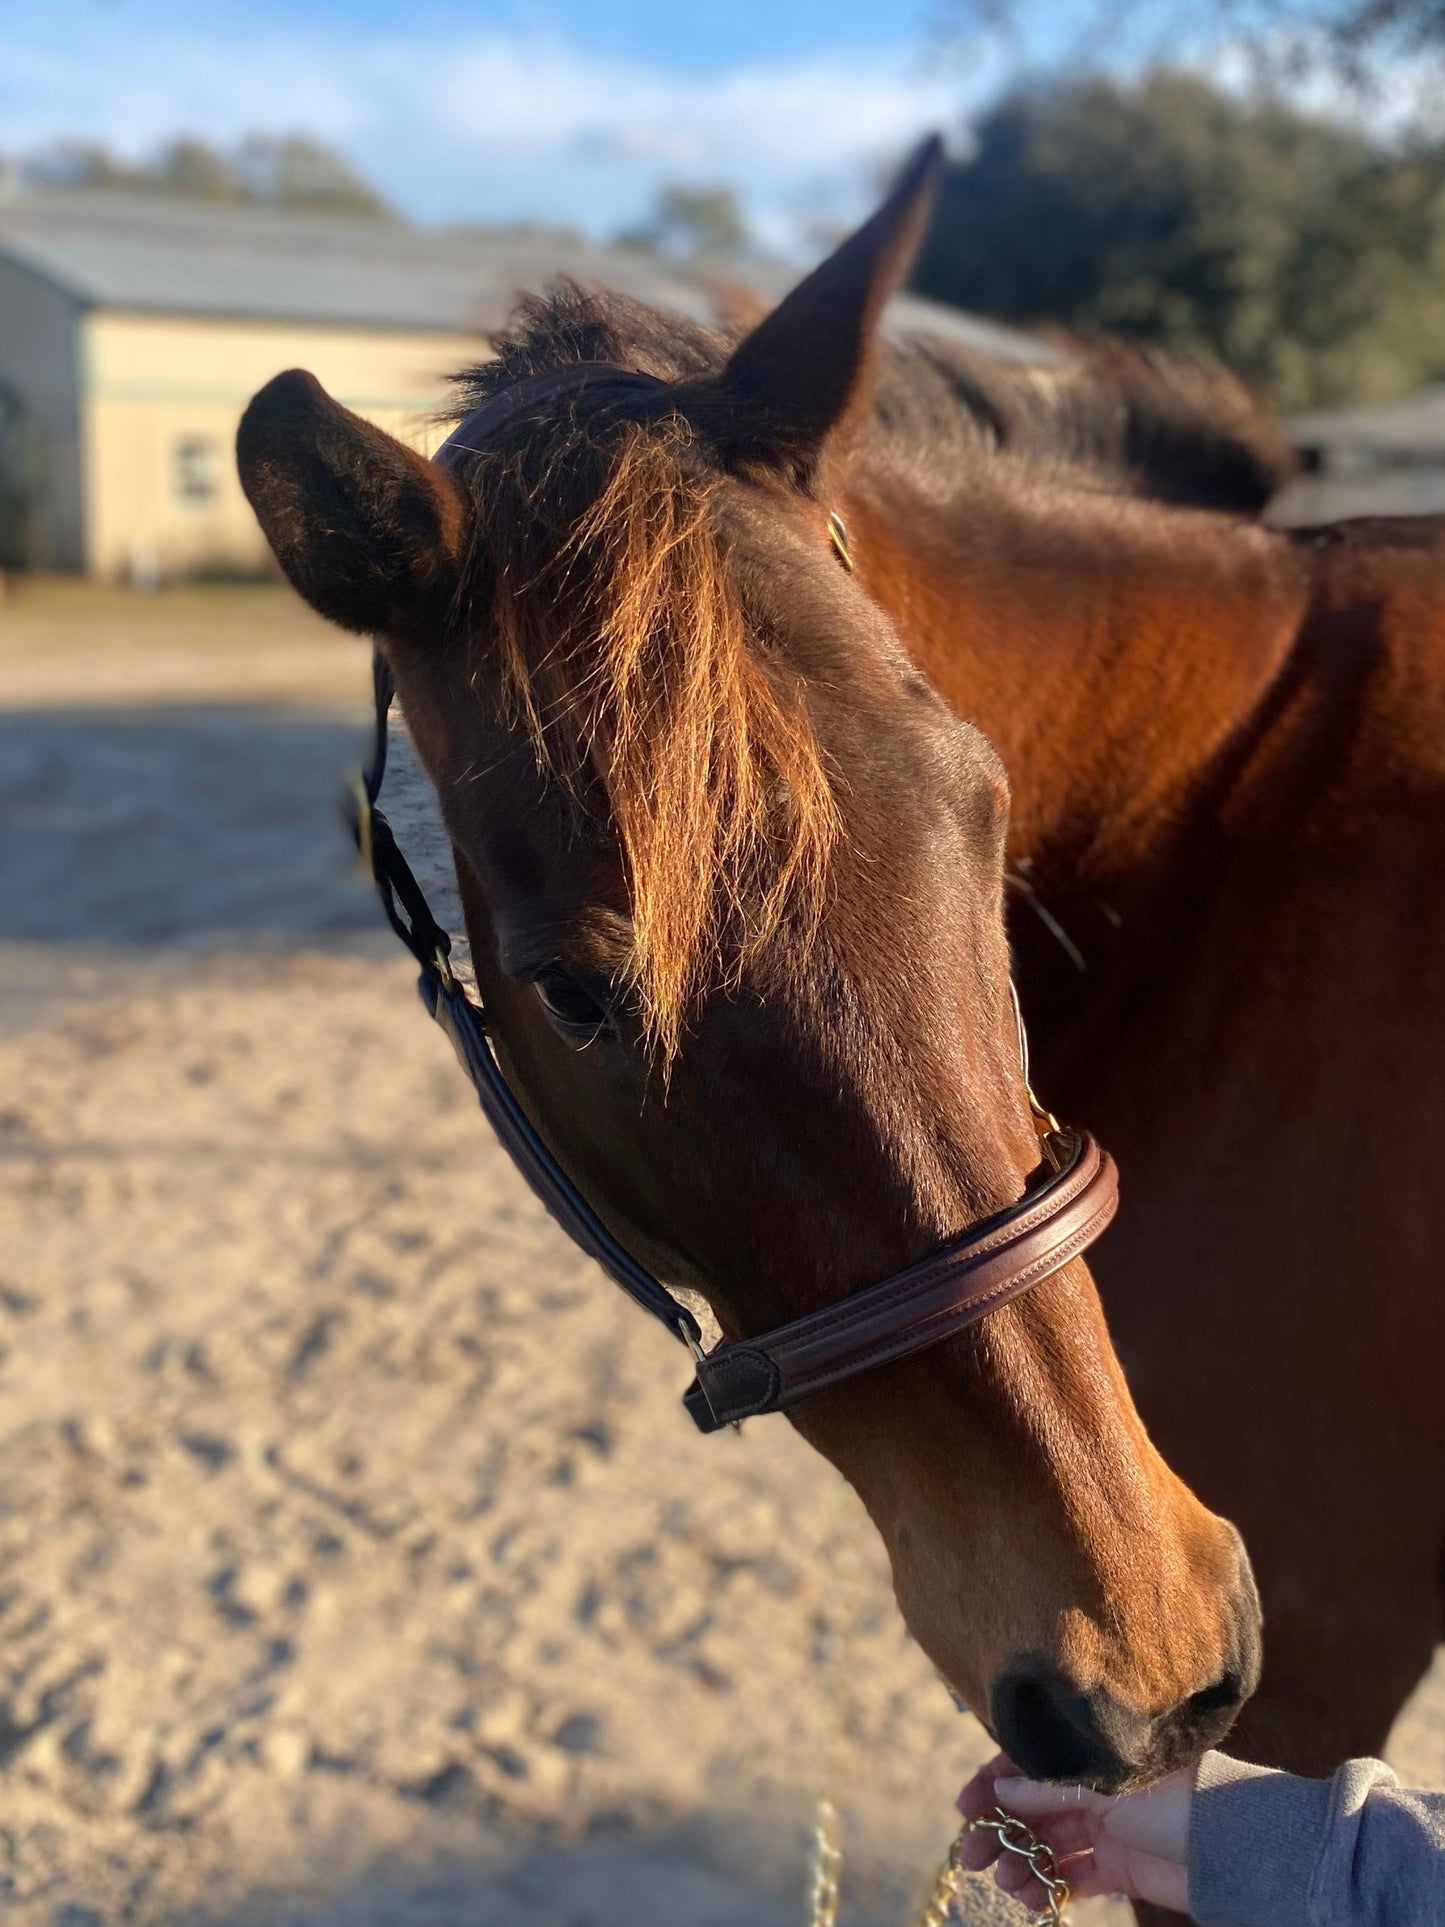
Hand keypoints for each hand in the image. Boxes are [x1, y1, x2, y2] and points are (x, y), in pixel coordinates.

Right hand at [956, 1752, 1193, 1913]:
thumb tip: (1002, 1789)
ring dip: (1023, 1862)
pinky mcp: (1119, 1866)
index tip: (966, 1810)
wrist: (1230, 1847)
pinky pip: (1074, 1876)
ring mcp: (1106, 1828)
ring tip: (1008, 1883)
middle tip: (974, 1860)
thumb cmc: (1172, 1799)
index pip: (1029, 1763)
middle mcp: (1094, 1789)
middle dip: (1001, 1832)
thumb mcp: (1104, 1786)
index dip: (993, 1783)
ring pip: (1049, 1845)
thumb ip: (1050, 1788)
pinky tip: (1031, 1898)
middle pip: (1033, 1808)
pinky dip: (1051, 1885)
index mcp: (1090, 1757)